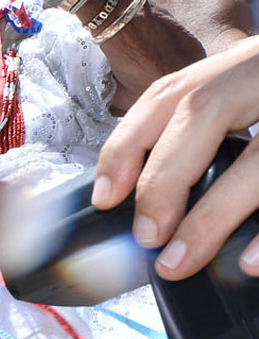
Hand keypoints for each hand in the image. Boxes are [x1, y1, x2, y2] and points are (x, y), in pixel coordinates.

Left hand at [93, 35, 258, 278]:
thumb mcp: (250, 100)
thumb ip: (207, 136)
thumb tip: (142, 203)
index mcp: (247, 64)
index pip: (170, 93)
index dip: (127, 144)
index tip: (106, 198)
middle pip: (203, 112)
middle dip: (163, 179)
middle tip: (147, 238)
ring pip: (258, 159)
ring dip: (212, 215)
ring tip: (179, 262)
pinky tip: (250, 263)